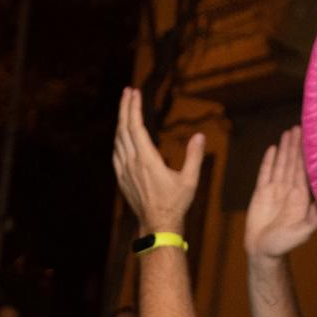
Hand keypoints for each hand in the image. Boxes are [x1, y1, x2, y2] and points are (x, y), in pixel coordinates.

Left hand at [111, 87, 203, 234]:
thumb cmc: (176, 203)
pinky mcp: (122, 179)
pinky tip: (121, 134)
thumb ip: (194, 156)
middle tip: (127, 91)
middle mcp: (132, 163)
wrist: (158, 225)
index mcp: (147, 160)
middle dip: (125, 108)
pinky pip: (116, 153)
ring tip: (125, 107)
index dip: (134, 108)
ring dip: (121, 121)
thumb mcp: (190, 180)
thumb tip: (199, 136)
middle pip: (123, 129)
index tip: (134, 92)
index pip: (135, 127)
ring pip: (118, 140)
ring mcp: (124, 171)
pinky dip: (118, 138)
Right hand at [243, 125, 316, 259]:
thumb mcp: (302, 233)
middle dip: (296, 146)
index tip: (310, 139)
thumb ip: (312, 219)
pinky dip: (269, 161)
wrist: (262, 251)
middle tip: (299, 127)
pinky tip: (273, 149)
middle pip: (293, 163)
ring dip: (285, 149)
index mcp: (301, 197)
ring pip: (281, 164)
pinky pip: (265, 173)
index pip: (304, 171)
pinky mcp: (261, 193)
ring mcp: (275, 191)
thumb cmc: (283, 245)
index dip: (306, 155)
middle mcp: (289, 191)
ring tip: (288, 132)